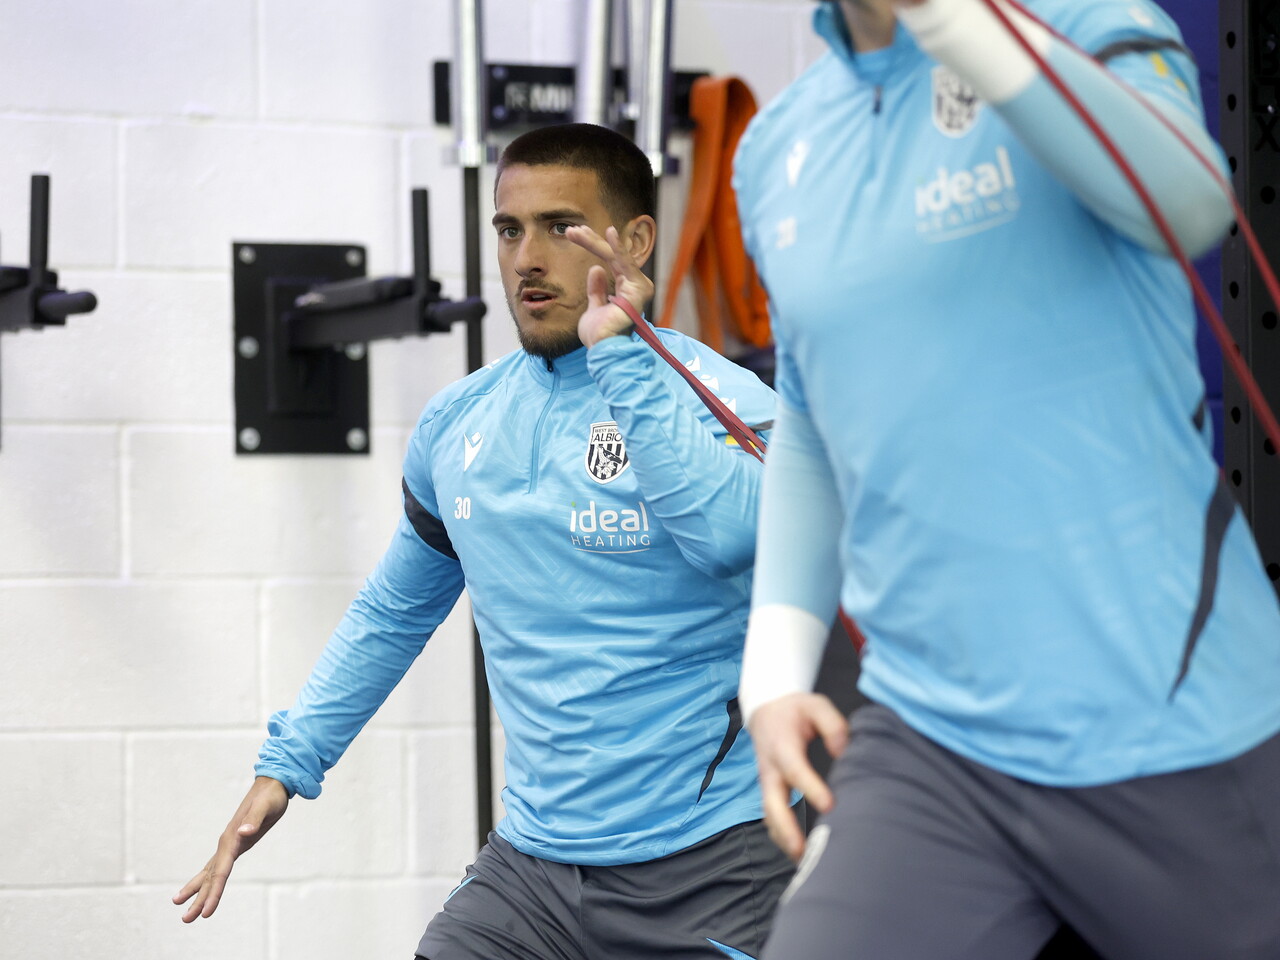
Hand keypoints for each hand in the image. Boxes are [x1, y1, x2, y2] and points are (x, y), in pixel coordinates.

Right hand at [172, 776, 288, 921]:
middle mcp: (226, 843)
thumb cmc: (271, 797)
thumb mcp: (266, 807)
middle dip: (199, 899)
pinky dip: (209, 879)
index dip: (214, 893)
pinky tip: (204, 886)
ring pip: (210, 873)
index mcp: (231, 839)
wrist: (271, 784)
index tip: (206, 913)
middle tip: (186, 920)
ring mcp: (229, 843)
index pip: (220, 872)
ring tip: (182, 909)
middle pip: (210, 877)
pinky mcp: (235, 843)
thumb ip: (255, 820)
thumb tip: (244, 833)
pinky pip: (217, 866)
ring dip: (198, 891)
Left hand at [564, 224, 654, 346]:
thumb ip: (597, 290)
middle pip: (612, 256)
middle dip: (590, 241)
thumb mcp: (594, 308)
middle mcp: (636, 286)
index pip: (610, 261)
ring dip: (594, 242)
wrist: (603, 351)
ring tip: (576, 231)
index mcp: (627, 290)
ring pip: (614, 256)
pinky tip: (609, 231)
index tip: (575, 234)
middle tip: (571, 230)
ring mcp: (639, 287)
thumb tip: (596, 268)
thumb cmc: (599, 336)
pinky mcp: (637, 289)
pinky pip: (626, 263)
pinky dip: (618, 248)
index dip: (593, 246)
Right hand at [749, 693, 848, 860]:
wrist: (766, 711)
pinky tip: (799, 855)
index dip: (810, 788)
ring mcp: (767, 783)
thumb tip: (843, 750)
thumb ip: (832, 724)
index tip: (829, 806)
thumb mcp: (815, 705)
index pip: (795, 770)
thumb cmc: (796, 710)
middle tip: (803, 850)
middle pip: (772, 803)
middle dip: (786, 828)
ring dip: (783, 839)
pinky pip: (771, 818)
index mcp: (782, 745)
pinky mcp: (770, 792)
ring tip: (803, 863)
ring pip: (769, 815)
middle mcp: (770, 769)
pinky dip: (781, 837)